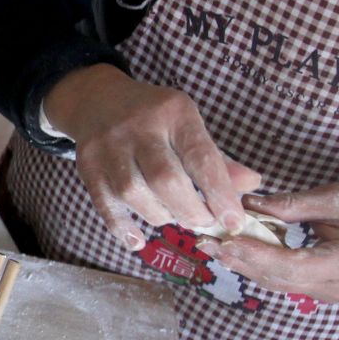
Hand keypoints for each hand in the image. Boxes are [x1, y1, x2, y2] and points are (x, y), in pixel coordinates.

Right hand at [44, 65, 261, 252]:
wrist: (98, 99)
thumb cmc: (154, 117)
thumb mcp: (187, 125)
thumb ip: (217, 158)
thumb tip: (251, 185)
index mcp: (174, 112)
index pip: (201, 156)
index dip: (220, 194)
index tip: (233, 221)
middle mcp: (140, 126)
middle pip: (165, 179)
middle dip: (190, 211)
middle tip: (203, 222)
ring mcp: (109, 145)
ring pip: (134, 193)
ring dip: (160, 216)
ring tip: (173, 217)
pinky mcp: (87, 165)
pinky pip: (105, 204)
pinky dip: (123, 227)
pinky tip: (138, 240)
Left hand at [209, 185, 338, 304]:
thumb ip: (298, 204)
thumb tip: (252, 203)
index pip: (295, 265)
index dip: (259, 255)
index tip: (229, 241)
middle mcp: (336, 287)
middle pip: (280, 279)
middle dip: (241, 260)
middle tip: (207, 241)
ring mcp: (328, 295)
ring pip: (278, 283)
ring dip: (245, 265)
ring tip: (213, 245)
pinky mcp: (320, 292)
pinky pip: (285, 281)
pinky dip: (260, 266)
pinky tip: (238, 251)